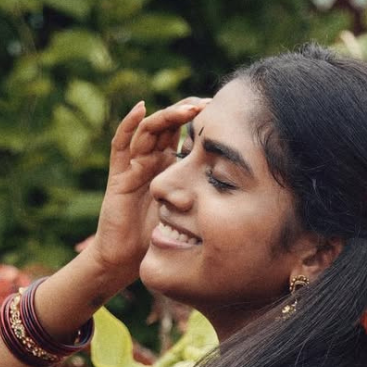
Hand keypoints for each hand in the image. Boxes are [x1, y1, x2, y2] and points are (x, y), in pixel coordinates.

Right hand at [86, 97, 208, 283]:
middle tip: (210, 106)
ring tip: (189, 110)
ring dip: (168, 116)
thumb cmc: (160, 240)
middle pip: (169, 125)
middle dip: (187, 112)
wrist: (126, 260)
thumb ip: (209, 201)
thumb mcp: (193, 215)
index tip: (224, 114)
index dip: (200, 121)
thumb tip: (247, 192)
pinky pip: (120, 145)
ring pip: (149, 130)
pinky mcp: (119, 175)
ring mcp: (135, 165)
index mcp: (171, 167)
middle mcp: (152, 161)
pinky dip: (128, 124)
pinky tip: (141, 109)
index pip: (185, 134)